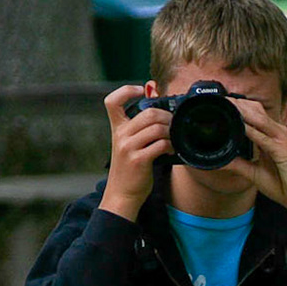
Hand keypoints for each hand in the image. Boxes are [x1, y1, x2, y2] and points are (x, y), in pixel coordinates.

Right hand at [98, 82, 169, 221]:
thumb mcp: (128, 146)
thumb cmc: (129, 170)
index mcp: (117, 129)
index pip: (112, 101)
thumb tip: (163, 116)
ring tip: (174, 138)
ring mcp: (128, 147)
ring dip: (171, 132)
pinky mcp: (139, 160)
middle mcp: (120, 135)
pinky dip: (171, 145)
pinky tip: (172, 150)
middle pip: (148, 113)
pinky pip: (160, 144)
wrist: (122, 195)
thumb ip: (139, 131)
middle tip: (173, 124)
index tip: (141, 91)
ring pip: (157, 128)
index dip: (126, 90)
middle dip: (166, 116)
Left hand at [220, 96, 286, 252]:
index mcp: (274, 135)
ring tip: (226, 106)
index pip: (255, 114)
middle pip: (257, 110)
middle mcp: (279, 133)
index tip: (221, 103)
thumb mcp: (255, 173)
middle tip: (219, 99)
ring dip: (243, 112)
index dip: (239, 106)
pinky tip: (239, 127)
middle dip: (238, 104)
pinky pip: (264, 138)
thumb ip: (239, 164)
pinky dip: (251, 131)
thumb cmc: (283, 185)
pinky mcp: (284, 150)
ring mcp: (283, 140)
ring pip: (260, 119)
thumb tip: (221, 161)